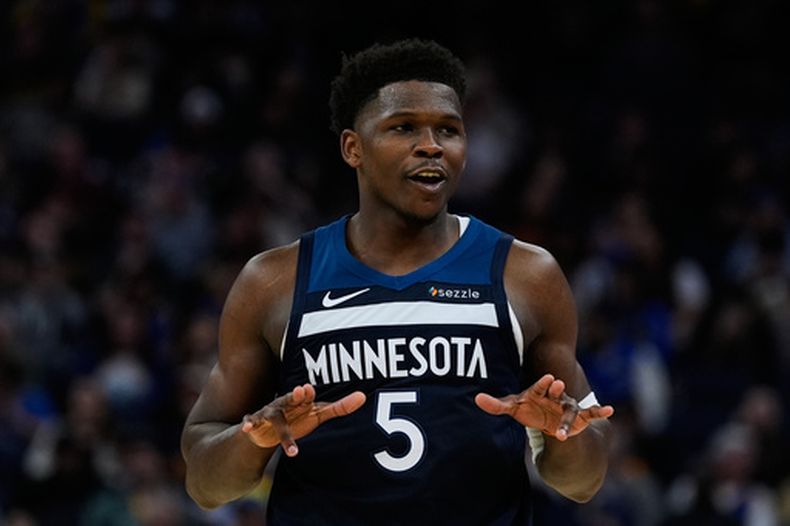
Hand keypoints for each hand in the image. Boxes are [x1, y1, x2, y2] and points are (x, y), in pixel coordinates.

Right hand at [241, 383, 365, 455]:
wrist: (268, 431)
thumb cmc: (299, 418)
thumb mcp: (319, 414)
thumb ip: (340, 407)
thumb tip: (363, 397)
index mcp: (300, 400)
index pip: (305, 395)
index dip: (307, 393)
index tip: (310, 389)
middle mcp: (284, 403)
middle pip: (290, 398)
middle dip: (295, 395)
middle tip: (302, 391)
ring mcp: (269, 413)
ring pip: (273, 416)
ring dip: (278, 426)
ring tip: (283, 442)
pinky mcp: (255, 423)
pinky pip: (250, 422)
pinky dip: (248, 424)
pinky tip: (245, 428)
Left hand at [475, 374, 613, 440]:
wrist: (549, 421)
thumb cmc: (530, 409)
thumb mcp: (513, 408)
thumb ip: (496, 405)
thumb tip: (476, 399)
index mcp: (539, 392)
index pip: (540, 386)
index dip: (544, 384)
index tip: (548, 378)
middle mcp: (555, 396)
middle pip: (556, 392)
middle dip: (557, 388)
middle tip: (558, 383)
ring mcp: (568, 406)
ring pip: (571, 408)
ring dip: (571, 413)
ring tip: (572, 420)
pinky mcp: (580, 417)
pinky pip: (591, 414)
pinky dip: (601, 411)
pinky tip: (610, 409)